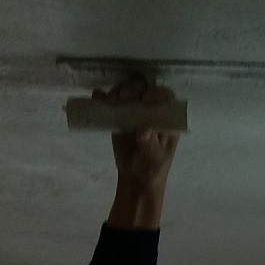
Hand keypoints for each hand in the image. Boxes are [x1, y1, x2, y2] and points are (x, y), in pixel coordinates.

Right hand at [102, 80, 180, 228]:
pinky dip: (102, 97)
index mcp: (167, 117)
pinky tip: (98, 98)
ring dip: (117, 91)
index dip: (156, 93)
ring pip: (126, 90)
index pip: (165, 97)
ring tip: (111, 102)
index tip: (146, 99)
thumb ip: (151, 146)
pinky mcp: (118, 112)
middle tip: (123, 97)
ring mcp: (134, 108)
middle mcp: (151, 107)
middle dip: (133, 88)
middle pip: (143, 87)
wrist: (136, 177)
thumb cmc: (152, 168)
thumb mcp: (155, 161)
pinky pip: (109, 100)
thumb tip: (144, 130)